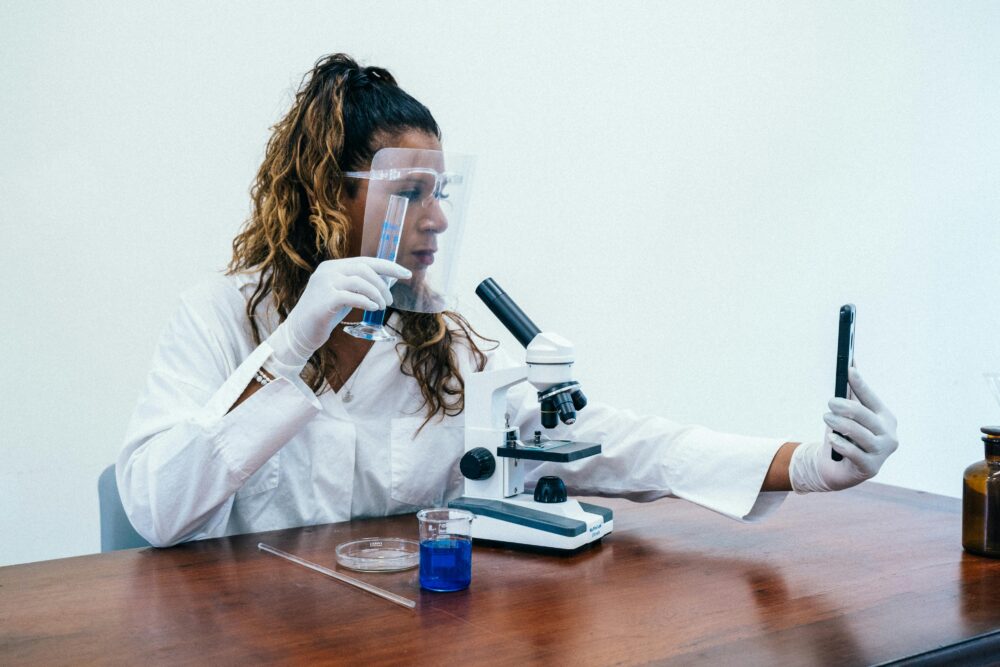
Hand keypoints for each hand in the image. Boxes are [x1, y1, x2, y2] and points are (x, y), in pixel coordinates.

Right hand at [266, 258, 411, 373]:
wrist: (299, 332)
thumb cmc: (325, 314)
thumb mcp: (344, 295)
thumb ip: (359, 286)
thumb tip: (387, 281)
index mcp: (333, 267)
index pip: (366, 261)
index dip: (388, 266)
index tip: (406, 274)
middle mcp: (328, 271)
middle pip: (364, 269)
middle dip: (382, 284)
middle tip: (390, 300)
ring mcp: (324, 284)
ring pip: (359, 281)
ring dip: (376, 293)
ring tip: (382, 306)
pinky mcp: (324, 300)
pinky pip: (351, 296)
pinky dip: (366, 301)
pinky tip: (373, 307)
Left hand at [789, 367, 898, 492]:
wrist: (838, 468)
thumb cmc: (845, 436)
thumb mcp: (848, 415)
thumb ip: (852, 392)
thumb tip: (850, 363)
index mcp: (886, 418)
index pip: (871, 399)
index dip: (860, 384)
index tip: (848, 370)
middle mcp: (888, 435)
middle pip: (865, 416)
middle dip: (846, 407)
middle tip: (830, 402)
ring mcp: (881, 453)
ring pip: (860, 434)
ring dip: (840, 424)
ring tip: (826, 417)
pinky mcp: (871, 468)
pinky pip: (855, 453)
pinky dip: (842, 444)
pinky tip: (832, 438)